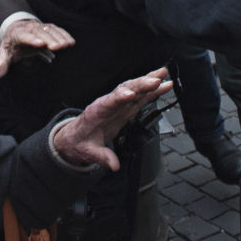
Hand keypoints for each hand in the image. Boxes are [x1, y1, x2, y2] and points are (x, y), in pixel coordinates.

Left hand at [0, 18, 74, 76]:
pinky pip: (57, 29)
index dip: (32, 40)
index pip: (25, 36)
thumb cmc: (11, 45)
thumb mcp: (5, 54)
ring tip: (67, 45)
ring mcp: (39, 26)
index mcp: (17, 34)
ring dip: (59, 37)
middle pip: (40, 33)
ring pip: (50, 30)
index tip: (41, 45)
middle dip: (49, 39)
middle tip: (58, 47)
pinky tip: (71, 42)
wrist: (16, 28)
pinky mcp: (47, 27)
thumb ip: (2, 64)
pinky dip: (64, 34)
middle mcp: (29, 28)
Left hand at [53, 68, 172, 170]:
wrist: (76, 137)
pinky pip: (140, 96)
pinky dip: (152, 89)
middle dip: (140, 85)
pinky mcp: (126, 107)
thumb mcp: (88, 152)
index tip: (130, 94)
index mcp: (97, 112)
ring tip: (163, 74)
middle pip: (125, 90)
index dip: (120, 97)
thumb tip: (114, 165)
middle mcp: (109, 103)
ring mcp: (118, 104)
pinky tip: (164, 84)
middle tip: (155, 80)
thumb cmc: (80, 142)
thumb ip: (101, 157)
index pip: (109, 102)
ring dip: (148, 80)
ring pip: (134, 89)